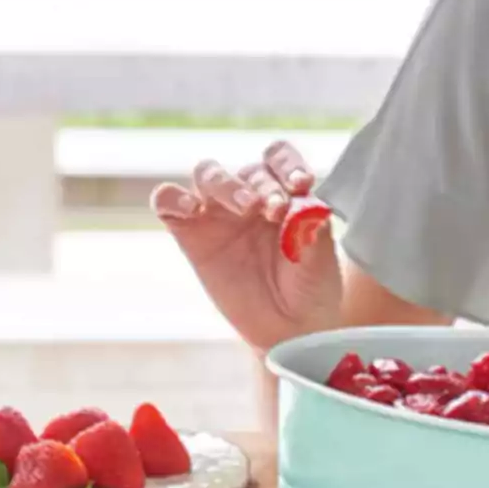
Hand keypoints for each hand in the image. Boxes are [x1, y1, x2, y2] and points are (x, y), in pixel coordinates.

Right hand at [150, 140, 342, 350]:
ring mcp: (217, 214)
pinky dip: (171, 197)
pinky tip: (191, 210)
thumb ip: (315, 232)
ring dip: (225, 184)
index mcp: (284, 192)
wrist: (288, 329)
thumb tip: (310, 204)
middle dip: (262, 184)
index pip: (278, 158)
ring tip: (246, 207)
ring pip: (208, 174)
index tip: (300, 184)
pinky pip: (168, 201)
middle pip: (246, 170)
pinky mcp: (190, 234)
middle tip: (275, 209)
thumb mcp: (321, 263)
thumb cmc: (309, 288)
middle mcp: (250, 196)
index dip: (287, 163)